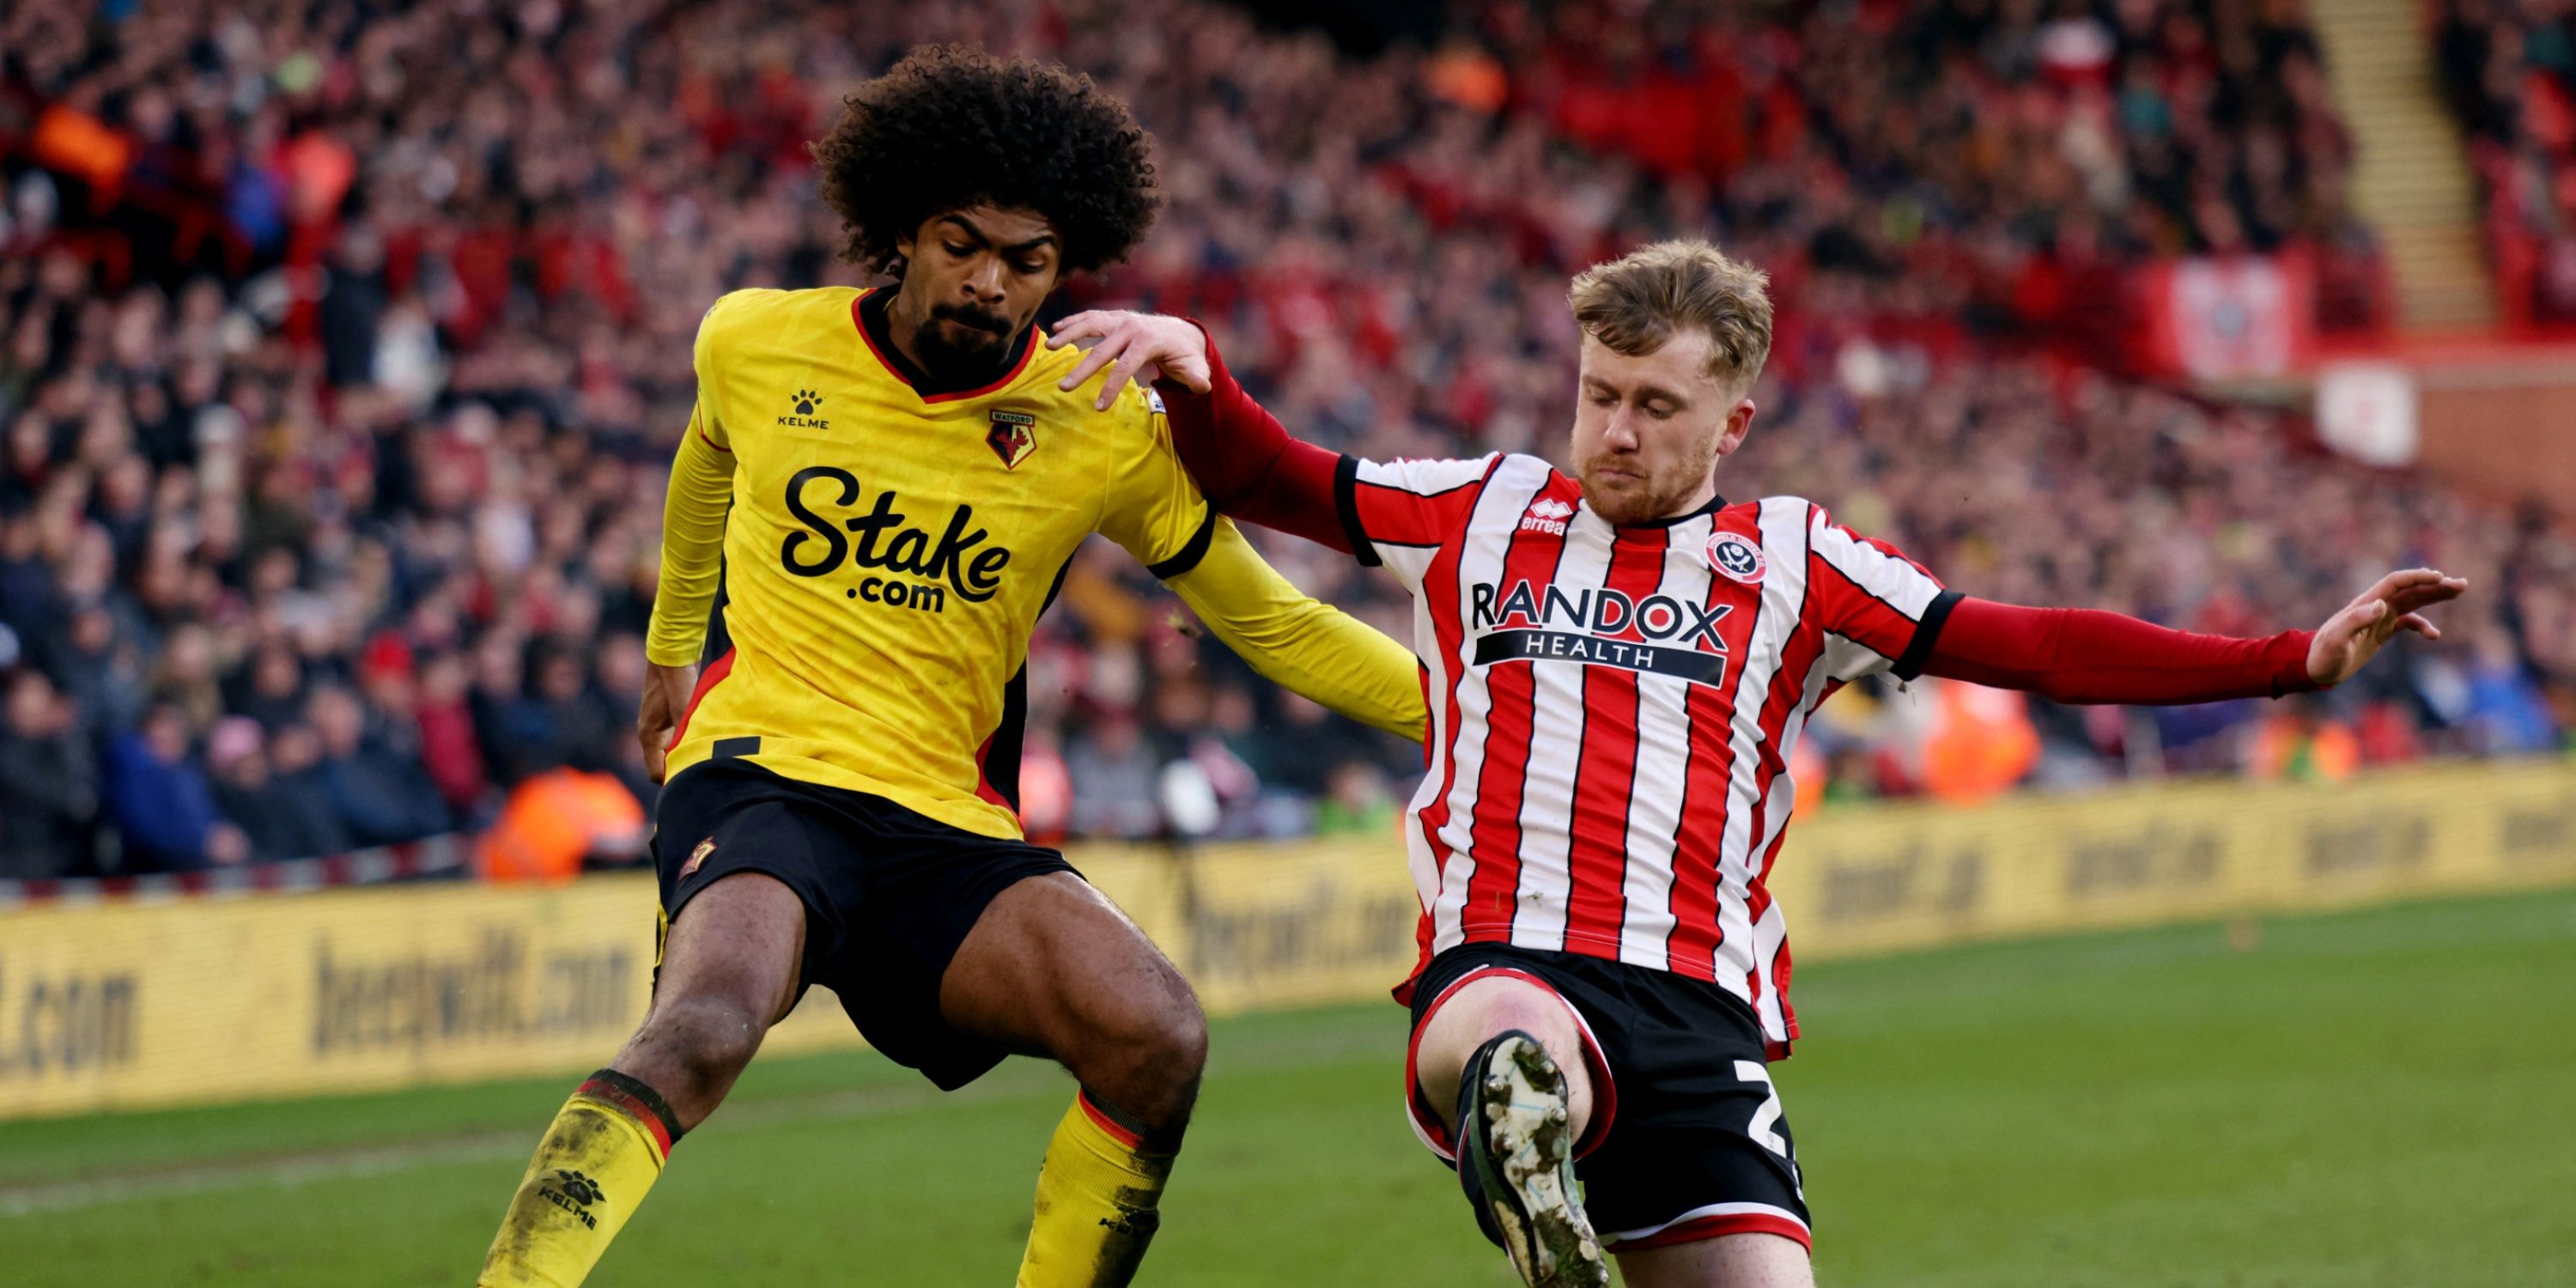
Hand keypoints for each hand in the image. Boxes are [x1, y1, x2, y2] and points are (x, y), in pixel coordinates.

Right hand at [638, 661, 698, 783]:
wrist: (671, 654)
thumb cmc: (677, 680)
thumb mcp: (684, 709)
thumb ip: (685, 734)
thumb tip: (694, 756)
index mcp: (649, 736)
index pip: (656, 774)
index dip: (673, 781)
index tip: (694, 783)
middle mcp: (649, 734)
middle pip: (662, 766)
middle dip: (680, 771)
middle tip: (705, 775)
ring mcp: (657, 726)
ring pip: (669, 753)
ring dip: (683, 757)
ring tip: (706, 761)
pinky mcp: (666, 718)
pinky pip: (673, 741)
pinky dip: (685, 745)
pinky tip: (703, 742)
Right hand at [1046, 310, 1212, 410]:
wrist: (1181, 332)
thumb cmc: (1186, 356)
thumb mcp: (1195, 368)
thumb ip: (1197, 378)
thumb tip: (1202, 386)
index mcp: (1148, 341)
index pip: (1125, 366)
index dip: (1111, 387)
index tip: (1098, 408)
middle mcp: (1131, 326)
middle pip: (1101, 350)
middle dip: (1082, 370)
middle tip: (1064, 387)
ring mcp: (1121, 318)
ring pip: (1090, 324)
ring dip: (1069, 334)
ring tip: (1048, 346)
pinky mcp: (1114, 316)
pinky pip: (1090, 317)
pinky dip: (1073, 321)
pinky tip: (1056, 329)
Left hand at [2306, 568, 2467, 685]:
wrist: (2315, 668)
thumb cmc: (2323, 654)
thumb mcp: (2337, 640)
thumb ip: (2356, 621)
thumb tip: (2381, 604)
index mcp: (2365, 604)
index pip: (2395, 583)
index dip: (2417, 578)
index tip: (2439, 577)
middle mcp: (2374, 607)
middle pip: (2410, 589)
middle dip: (2435, 585)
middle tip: (2461, 584)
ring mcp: (2379, 619)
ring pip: (2412, 602)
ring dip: (2434, 596)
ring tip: (2458, 592)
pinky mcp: (2381, 632)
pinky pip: (2407, 623)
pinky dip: (2422, 626)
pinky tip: (2434, 635)